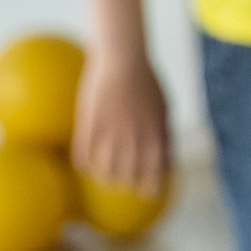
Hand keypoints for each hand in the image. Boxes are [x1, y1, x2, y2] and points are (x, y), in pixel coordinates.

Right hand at [72, 48, 168, 192]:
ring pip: (105, 172)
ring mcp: (111, 133)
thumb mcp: (164, 110)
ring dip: (105, 177)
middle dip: (127, 183)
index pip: (154, 175)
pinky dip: (85, 164)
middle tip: (123, 182)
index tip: (147, 192)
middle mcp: (135, 139)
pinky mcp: (90, 125)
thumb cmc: (147, 82)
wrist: (123, 59)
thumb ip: (165, 136)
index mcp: (156, 137)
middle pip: (129, 178)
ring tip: (104, 175)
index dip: (150, 188)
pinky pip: (84, 157)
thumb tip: (166, 162)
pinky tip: (85, 164)